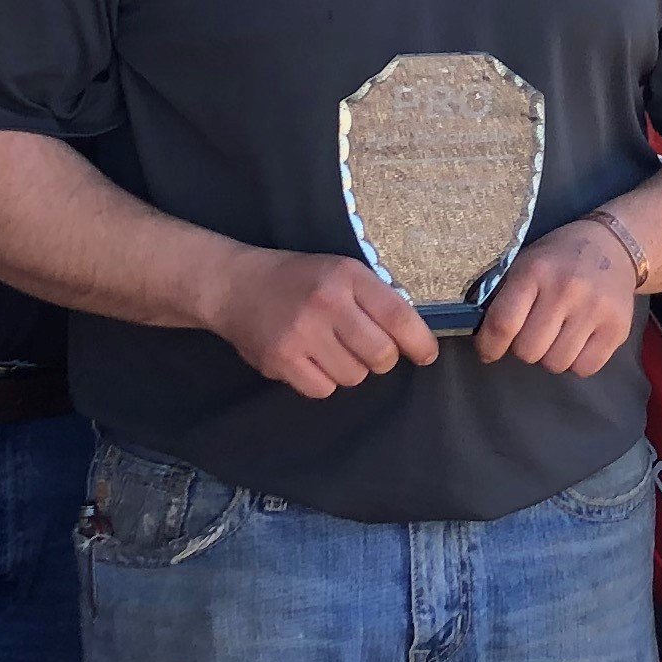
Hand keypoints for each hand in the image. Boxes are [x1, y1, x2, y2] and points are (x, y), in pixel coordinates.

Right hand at [207, 248, 437, 397]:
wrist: (235, 285)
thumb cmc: (297, 280)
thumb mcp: (340, 271)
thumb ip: (375, 298)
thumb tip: (414, 336)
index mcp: (348, 277)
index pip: (399, 317)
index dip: (420, 343)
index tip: (426, 354)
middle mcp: (326, 303)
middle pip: (381, 356)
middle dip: (382, 359)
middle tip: (368, 350)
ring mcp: (301, 333)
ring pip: (354, 377)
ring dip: (350, 370)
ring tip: (331, 349)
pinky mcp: (281, 359)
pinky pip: (323, 389)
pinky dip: (322, 381)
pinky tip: (310, 360)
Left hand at [476, 219, 641, 378]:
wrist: (614, 245)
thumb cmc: (559, 258)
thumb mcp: (526, 263)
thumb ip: (506, 296)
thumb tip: (486, 338)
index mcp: (535, 271)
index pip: (503, 323)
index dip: (489, 346)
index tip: (488, 352)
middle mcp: (566, 290)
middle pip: (529, 350)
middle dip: (524, 348)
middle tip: (532, 334)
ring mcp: (595, 310)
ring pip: (556, 364)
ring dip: (550, 356)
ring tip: (556, 337)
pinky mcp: (618, 328)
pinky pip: (585, 369)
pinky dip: (576, 362)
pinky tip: (577, 342)